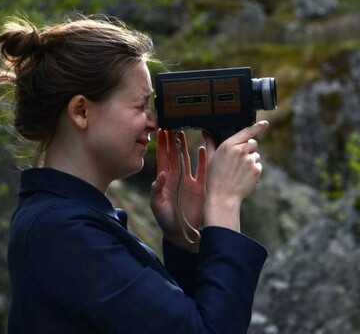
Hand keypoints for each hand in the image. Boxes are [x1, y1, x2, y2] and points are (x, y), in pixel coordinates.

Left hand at [150, 129, 205, 251]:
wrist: (181, 233)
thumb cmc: (165, 220)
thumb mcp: (157, 205)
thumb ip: (157, 190)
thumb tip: (161, 173)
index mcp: (164, 180)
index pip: (162, 158)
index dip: (161, 145)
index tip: (160, 131)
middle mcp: (176, 177)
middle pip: (174, 154)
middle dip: (172, 140)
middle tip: (172, 126)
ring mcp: (188, 181)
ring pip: (186, 159)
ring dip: (185, 146)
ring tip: (184, 132)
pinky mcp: (199, 187)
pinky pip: (201, 170)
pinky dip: (202, 160)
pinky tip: (202, 148)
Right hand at [203, 121, 269, 231]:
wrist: (223, 196)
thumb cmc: (214, 177)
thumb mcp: (210, 158)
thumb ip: (210, 142)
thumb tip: (205, 132)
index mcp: (229, 144)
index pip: (247, 131)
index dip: (258, 126)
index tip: (265, 123)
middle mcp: (241, 150)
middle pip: (253, 143)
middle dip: (248, 149)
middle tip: (238, 160)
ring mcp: (250, 160)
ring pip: (256, 156)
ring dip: (250, 161)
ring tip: (238, 171)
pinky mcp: (256, 170)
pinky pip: (258, 166)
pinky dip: (253, 170)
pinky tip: (243, 177)